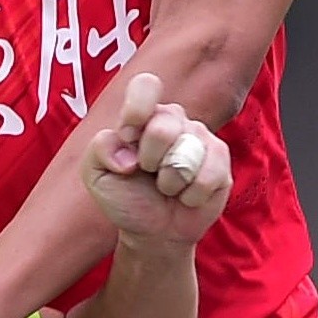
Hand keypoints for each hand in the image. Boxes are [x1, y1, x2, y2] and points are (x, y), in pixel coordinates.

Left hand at [80, 72, 231, 245]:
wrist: (154, 232)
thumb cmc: (126, 197)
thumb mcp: (97, 175)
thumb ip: (100, 150)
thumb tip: (127, 150)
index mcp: (142, 115)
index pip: (146, 85)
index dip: (137, 110)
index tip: (128, 136)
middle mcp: (172, 120)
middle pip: (163, 126)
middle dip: (149, 159)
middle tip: (147, 172)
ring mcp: (199, 137)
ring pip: (186, 153)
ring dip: (169, 181)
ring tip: (166, 187)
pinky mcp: (220, 160)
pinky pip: (208, 175)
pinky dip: (190, 195)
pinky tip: (185, 196)